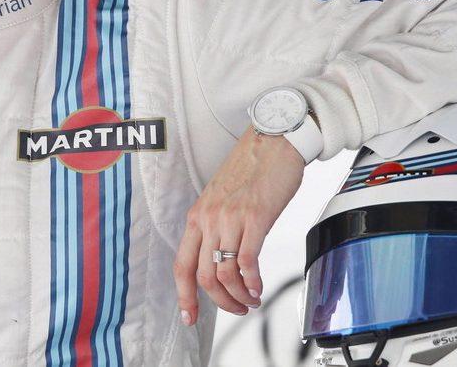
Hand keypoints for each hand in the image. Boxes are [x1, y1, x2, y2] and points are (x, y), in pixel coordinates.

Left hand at [173, 126, 304, 325]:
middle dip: (220, 302)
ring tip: (251, 299)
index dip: (184, 296)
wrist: (274, 140)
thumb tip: (221, 259)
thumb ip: (217, 227)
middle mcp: (209, 218)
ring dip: (238, 295)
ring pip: (224, 273)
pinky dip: (252, 281)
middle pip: (203, 276)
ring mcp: (230, 218)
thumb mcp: (222, 199)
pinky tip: (259, 287)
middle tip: (236, 309)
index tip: (190, 316)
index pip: (182, 265)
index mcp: (198, 216)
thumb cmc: (253, 168)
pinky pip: (247, 260)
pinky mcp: (255, 216)